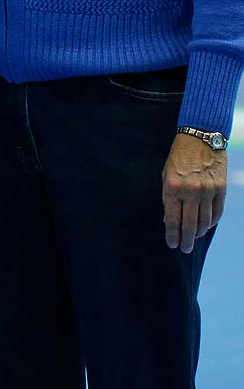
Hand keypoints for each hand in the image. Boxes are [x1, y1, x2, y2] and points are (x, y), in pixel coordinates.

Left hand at [162, 133, 226, 253]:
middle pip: (189, 225)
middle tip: (184, 249)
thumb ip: (169, 198)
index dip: (172, 234)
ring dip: (198, 233)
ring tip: (193, 238)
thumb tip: (170, 221)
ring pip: (204, 221)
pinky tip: (205, 227)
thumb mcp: (166, 175)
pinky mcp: (221, 190)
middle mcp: (190, 191)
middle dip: (185, 240)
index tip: (171, 244)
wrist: (200, 138)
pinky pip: (216, 213)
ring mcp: (208, 191)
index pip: (172, 219)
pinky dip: (210, 222)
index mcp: (172, 187)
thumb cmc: (178, 158)